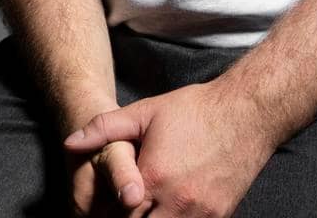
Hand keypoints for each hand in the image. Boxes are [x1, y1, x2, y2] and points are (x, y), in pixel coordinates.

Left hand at [63, 79, 277, 217]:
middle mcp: (176, 203)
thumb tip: (70, 142)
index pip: (117, 216)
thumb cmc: (195, 110)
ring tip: (147, 208)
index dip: (108, 213)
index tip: (107, 207)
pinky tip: (168, 210)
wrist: (246, 112)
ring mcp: (199, 215)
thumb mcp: (146, 111)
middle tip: (126, 208)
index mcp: (152, 177)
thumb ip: (105, 128)